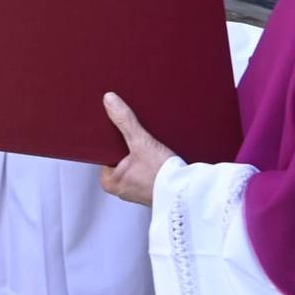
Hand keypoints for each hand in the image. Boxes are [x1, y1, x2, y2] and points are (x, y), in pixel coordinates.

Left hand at [100, 92, 175, 206]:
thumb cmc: (162, 176)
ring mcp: (138, 190)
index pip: (105, 153)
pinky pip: (148, 170)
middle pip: (120, 156)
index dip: (112, 139)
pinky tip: (160, 155)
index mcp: (110, 181)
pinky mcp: (153, 189)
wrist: (189, 194)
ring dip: (142, 153)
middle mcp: (121, 189)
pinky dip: (152, 161)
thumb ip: (124, 121)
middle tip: (139, 136)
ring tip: (150, 145)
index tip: (119, 128)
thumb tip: (109, 100)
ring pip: (135, 163)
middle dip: (129, 145)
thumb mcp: (141, 142)